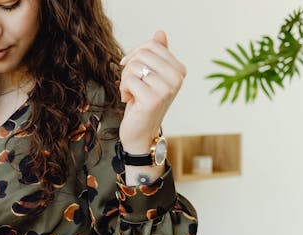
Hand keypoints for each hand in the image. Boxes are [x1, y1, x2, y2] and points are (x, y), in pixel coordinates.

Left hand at [118, 30, 186, 152]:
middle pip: (142, 54)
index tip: (130, 68)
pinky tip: (129, 101)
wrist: (141, 133)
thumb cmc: (143, 103)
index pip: (152, 45)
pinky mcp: (153, 99)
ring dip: (125, 80)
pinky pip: (129, 80)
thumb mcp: (150, 76)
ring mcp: (167, 89)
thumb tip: (160, 33)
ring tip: (131, 93)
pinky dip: (123, 90)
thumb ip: (156, 56)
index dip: (135, 54)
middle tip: (130, 84)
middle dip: (129, 67)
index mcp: (179, 70)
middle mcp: (177, 78)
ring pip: (134, 66)